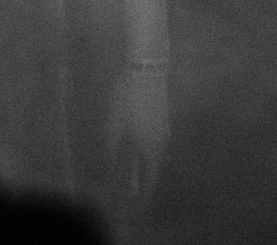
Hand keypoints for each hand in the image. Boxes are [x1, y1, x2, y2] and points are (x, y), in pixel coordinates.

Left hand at [104, 65, 169, 201]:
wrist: (147, 70)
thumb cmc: (128, 102)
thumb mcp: (114, 129)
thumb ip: (113, 153)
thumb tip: (112, 173)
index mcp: (151, 150)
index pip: (149, 180)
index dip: (143, 194)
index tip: (136, 206)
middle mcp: (162, 143)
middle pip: (155, 168)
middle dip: (145, 182)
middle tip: (134, 193)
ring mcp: (164, 129)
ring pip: (156, 155)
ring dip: (147, 166)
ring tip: (135, 175)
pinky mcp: (163, 117)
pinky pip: (156, 144)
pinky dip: (148, 153)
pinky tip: (138, 151)